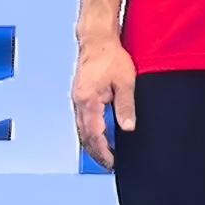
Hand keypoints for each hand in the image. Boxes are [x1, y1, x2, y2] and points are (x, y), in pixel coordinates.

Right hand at [73, 32, 135, 170]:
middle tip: (110, 165)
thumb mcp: (125, 82)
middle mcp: (78, 103)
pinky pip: (82, 120)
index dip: (103, 153)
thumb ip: (125, 107)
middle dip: (96, 153)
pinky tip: (99, 136)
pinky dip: (90, 132)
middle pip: (84, 136)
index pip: (93, 136)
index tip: (113, 164)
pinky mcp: (79, 95)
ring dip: (92, 144)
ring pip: (81, 129)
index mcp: (88, 101)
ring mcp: (77, 99)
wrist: (97, 39)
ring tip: (106, 155)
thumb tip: (128, 128)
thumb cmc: (111, 57)